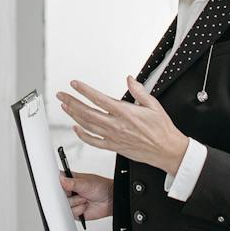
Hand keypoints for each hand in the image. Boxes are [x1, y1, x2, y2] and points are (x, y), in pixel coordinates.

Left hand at [56, 78, 190, 173]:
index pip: (99, 99)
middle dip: (72, 102)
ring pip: (88, 126)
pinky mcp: (114, 147)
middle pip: (88, 112)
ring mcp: (114, 137)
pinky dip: (83, 135)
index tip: (75, 84)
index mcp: (125, 112)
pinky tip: (76, 129)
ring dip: (74, 115)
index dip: (84, 90)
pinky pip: (94, 141)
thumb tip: (129, 79)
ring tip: (65, 107)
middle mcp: (117, 125)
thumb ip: (139, 90)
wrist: (167, 151)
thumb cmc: (162, 129)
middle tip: (62, 94)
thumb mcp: (153, 105)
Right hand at [60, 170, 113, 220]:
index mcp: (69, 180)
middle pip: (57, 196)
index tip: (58, 187)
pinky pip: (71, 213)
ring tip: (84, 199)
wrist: (110, 200)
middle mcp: (68, 191)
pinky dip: (78, 210)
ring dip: (75, 203)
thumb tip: (61, 180)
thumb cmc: (100, 187)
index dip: (54, 185)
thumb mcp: (85, 183)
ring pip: (64, 205)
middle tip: (73, 193)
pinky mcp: (74, 212)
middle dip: (67, 196)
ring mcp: (71, 201)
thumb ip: (72, 183)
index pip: (56, 181)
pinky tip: (84, 206)